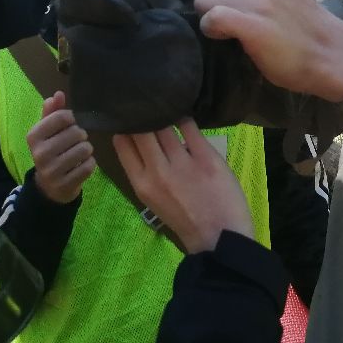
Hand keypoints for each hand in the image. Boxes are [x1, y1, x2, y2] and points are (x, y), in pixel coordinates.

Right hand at [26, 91, 94, 203]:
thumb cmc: (50, 152)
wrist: (49, 187)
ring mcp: (52, 171)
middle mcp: (40, 153)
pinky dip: (90, 163)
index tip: (70, 124)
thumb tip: (58, 94)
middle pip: (76, 133)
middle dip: (81, 135)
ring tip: (80, 153)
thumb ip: (52, 112)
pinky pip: (89, 166)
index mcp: (33, 136)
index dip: (72, 118)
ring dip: (87, 149)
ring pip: (85, 149)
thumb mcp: (46, 132)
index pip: (62, 117)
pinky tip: (81, 165)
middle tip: (76, 141)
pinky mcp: (66, 184)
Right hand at [113, 119, 252, 253]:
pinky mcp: (206, 157)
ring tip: (164, 105)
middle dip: (142, 115)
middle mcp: (158, 171)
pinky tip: (183, 116)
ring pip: (164, 126)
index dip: (125, 127)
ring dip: (163, 114)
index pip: (123, 144)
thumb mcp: (153, 201)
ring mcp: (183, 163)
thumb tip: (139, 141)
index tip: (130, 117)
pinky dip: (184, 119)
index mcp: (141, 184)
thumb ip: (145, 173)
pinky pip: (189, 127)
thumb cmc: (185, 220)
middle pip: (142, 130)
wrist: (219, 238)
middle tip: (146, 104)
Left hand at [194, 0, 342, 102]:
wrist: (329, 52)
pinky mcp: (252, 23)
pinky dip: (213, 30)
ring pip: (205, 3)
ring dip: (216, 20)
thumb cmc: (301, 19)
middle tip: (250, 21)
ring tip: (241, 31)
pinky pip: (212, 18)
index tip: (250, 8)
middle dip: (223, 5)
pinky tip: (231, 38)